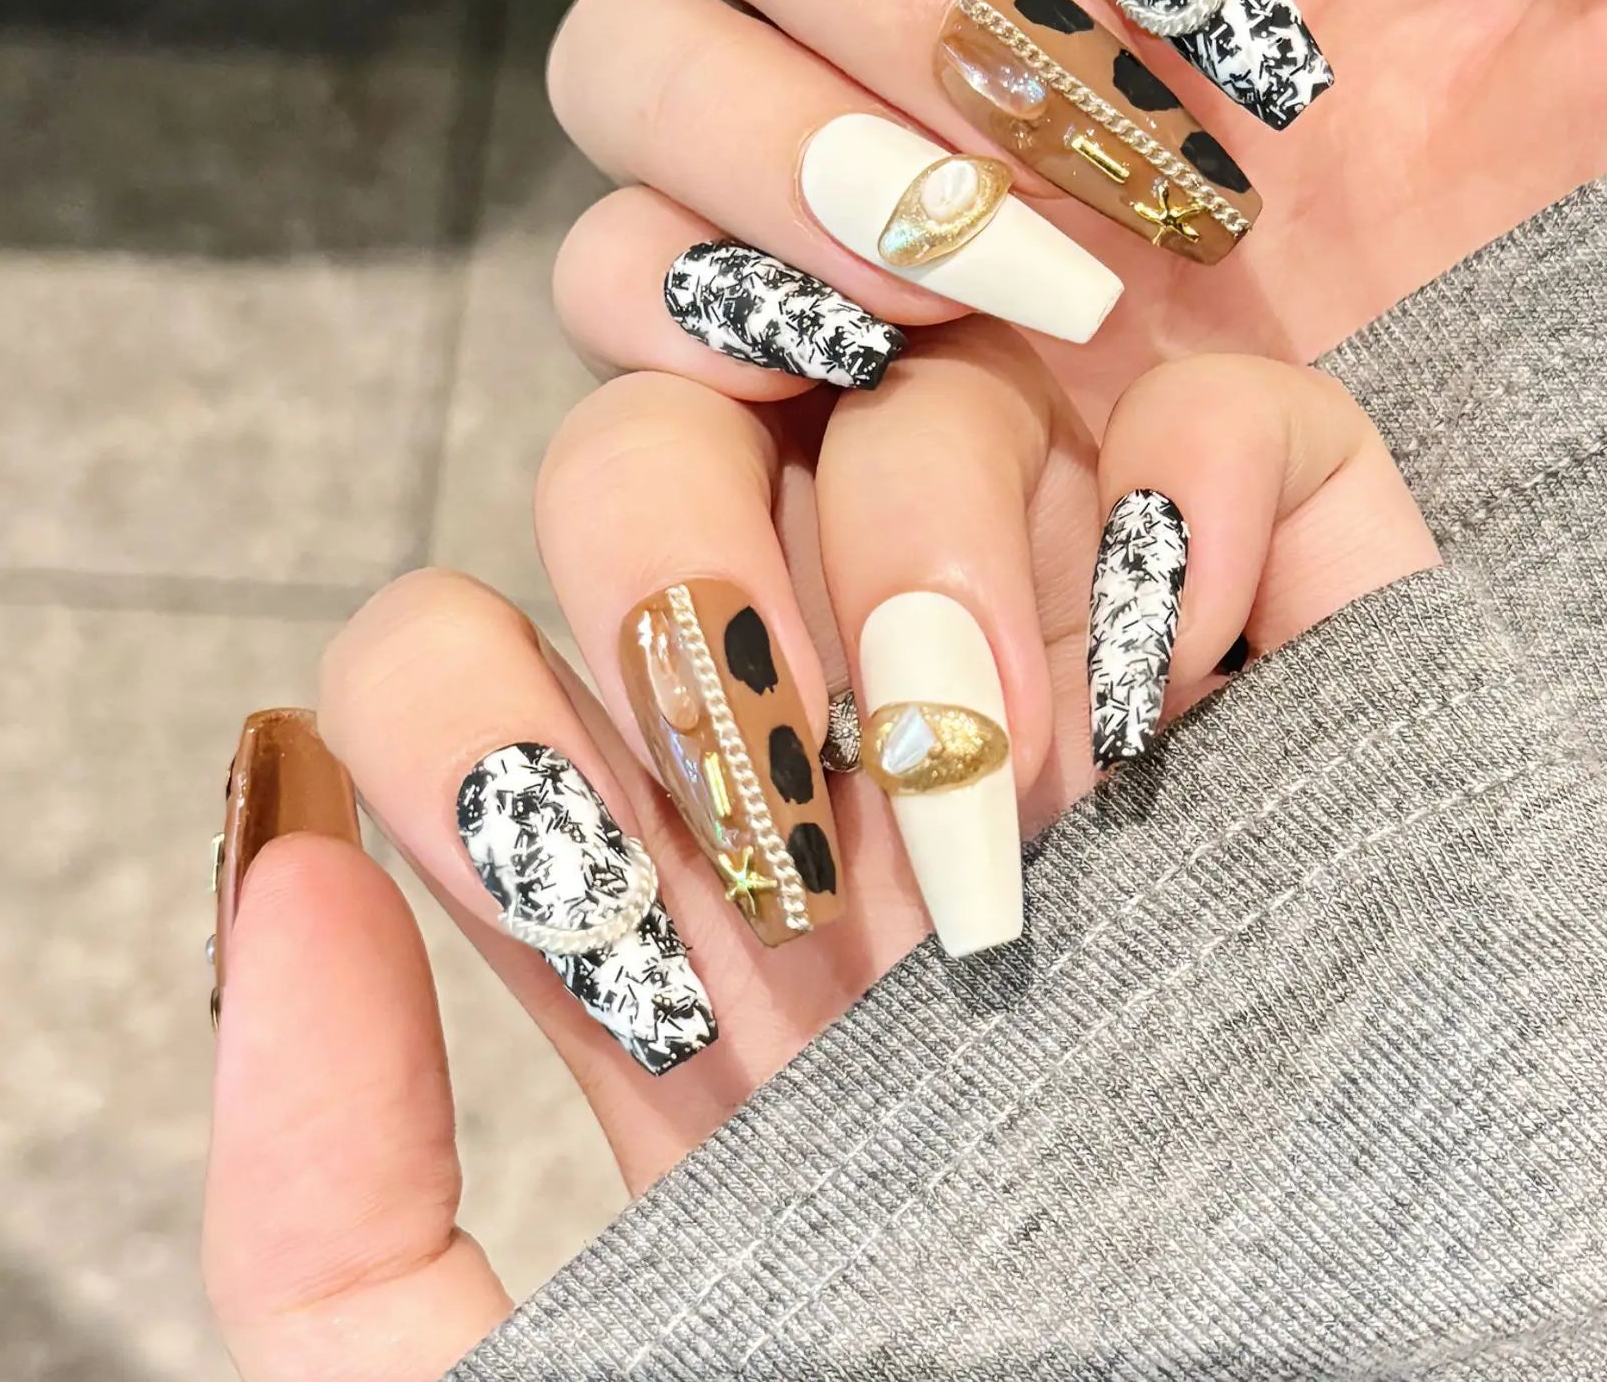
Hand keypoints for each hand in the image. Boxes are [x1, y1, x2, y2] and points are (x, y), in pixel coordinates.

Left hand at [203, 342, 1433, 1378]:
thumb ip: (332, 1208)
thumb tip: (287, 862)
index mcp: (677, 910)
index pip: (458, 658)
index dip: (479, 734)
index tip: (629, 951)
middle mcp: (852, 755)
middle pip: (652, 453)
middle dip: (683, 583)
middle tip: (800, 831)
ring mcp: (1085, 680)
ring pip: (926, 398)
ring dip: (930, 549)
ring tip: (1026, 803)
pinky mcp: (1319, 649)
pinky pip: (1240, 427)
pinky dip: (1204, 483)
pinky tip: (1189, 690)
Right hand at [548, 0, 1606, 421]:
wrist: (1597, 625)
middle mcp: (982, 39)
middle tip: (1098, 146)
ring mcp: (878, 218)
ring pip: (631, 51)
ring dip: (779, 130)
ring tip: (1007, 282)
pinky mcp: (817, 401)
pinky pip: (617, 286)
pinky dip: (702, 295)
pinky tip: (891, 353)